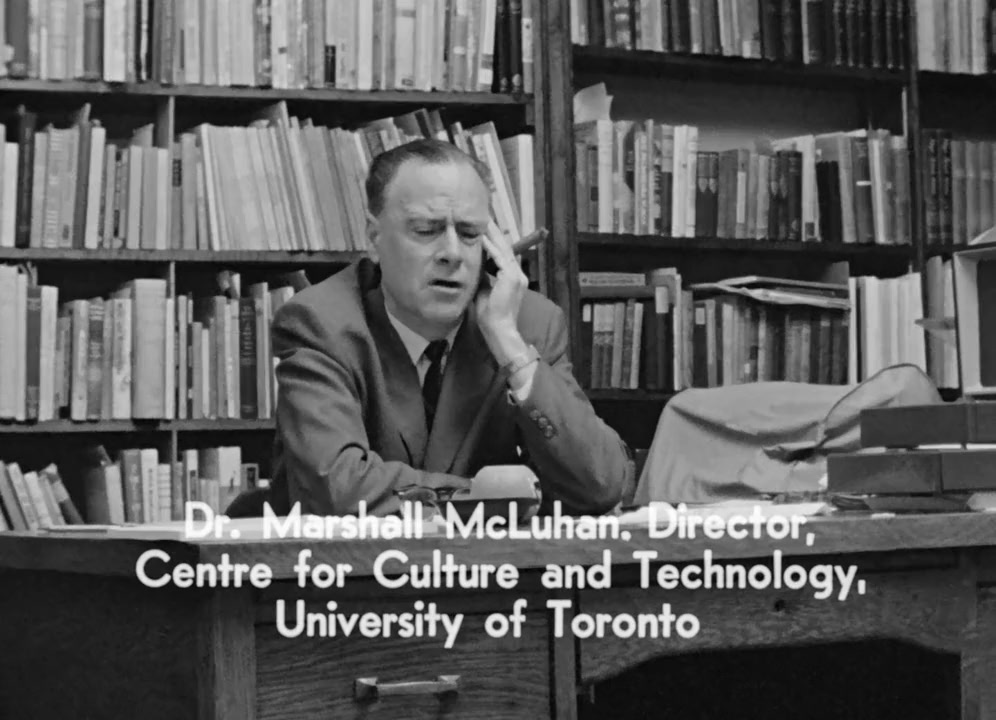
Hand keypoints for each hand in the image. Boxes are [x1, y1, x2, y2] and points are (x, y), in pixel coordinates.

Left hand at [475, 225, 528, 363]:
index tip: (485, 228)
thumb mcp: (484, 291)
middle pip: (506, 247)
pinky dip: (490, 248)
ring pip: (503, 249)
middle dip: (495, 232)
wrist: (500, 329)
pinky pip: (500, 259)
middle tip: (485, 217)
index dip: (495, 240)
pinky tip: (482, 237)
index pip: (504, 254)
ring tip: (484, 221)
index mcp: (513, 278)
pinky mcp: (511, 278)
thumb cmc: (490, 316)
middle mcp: (518, 274)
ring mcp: (516, 275)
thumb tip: (474, 265)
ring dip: (493, 235)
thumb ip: (482, 277)